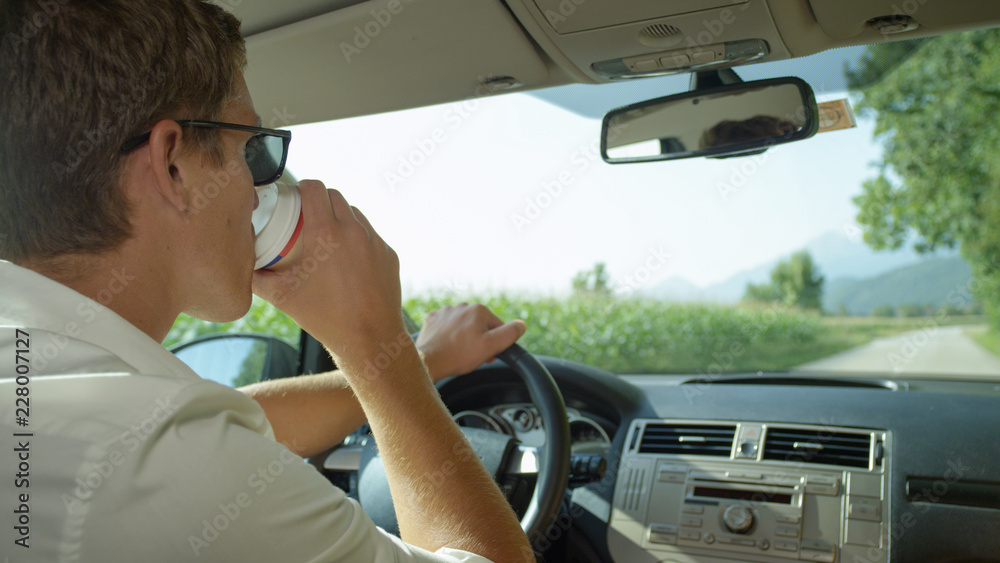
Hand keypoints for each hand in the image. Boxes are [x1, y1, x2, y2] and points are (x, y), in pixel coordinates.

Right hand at [252, 181, 406, 369]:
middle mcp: (354, 231)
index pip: (314, 188)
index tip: (294, 196)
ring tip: (327, 234)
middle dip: (320, 199)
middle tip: (307, 215)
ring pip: (355, 213)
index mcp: (326, 233)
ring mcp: (375, 241)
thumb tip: (242, 267)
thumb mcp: (282, 297)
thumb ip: (257, 278)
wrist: (369, 338)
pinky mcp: (389, 254)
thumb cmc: (325, 318)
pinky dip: (357, 238)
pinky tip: (348, 256)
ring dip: (340, 216)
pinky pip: (371, 235)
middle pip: (335, 196)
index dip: (302, 186)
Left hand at [416, 304, 526, 380]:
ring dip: (464, 337)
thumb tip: (521, 324)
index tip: (488, 354)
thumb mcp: (491, 346)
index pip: (496, 326)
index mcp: (478, 310)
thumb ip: (509, 334)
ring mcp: (445, 312)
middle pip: (479, 325)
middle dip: (479, 339)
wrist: (428, 361)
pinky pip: (446, 326)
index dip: (495, 342)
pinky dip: (448, 335)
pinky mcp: (432, 319)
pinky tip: (446, 345)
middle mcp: (461, 306)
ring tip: (458, 352)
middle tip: (473, 356)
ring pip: (462, 325)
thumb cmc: (459, 355)